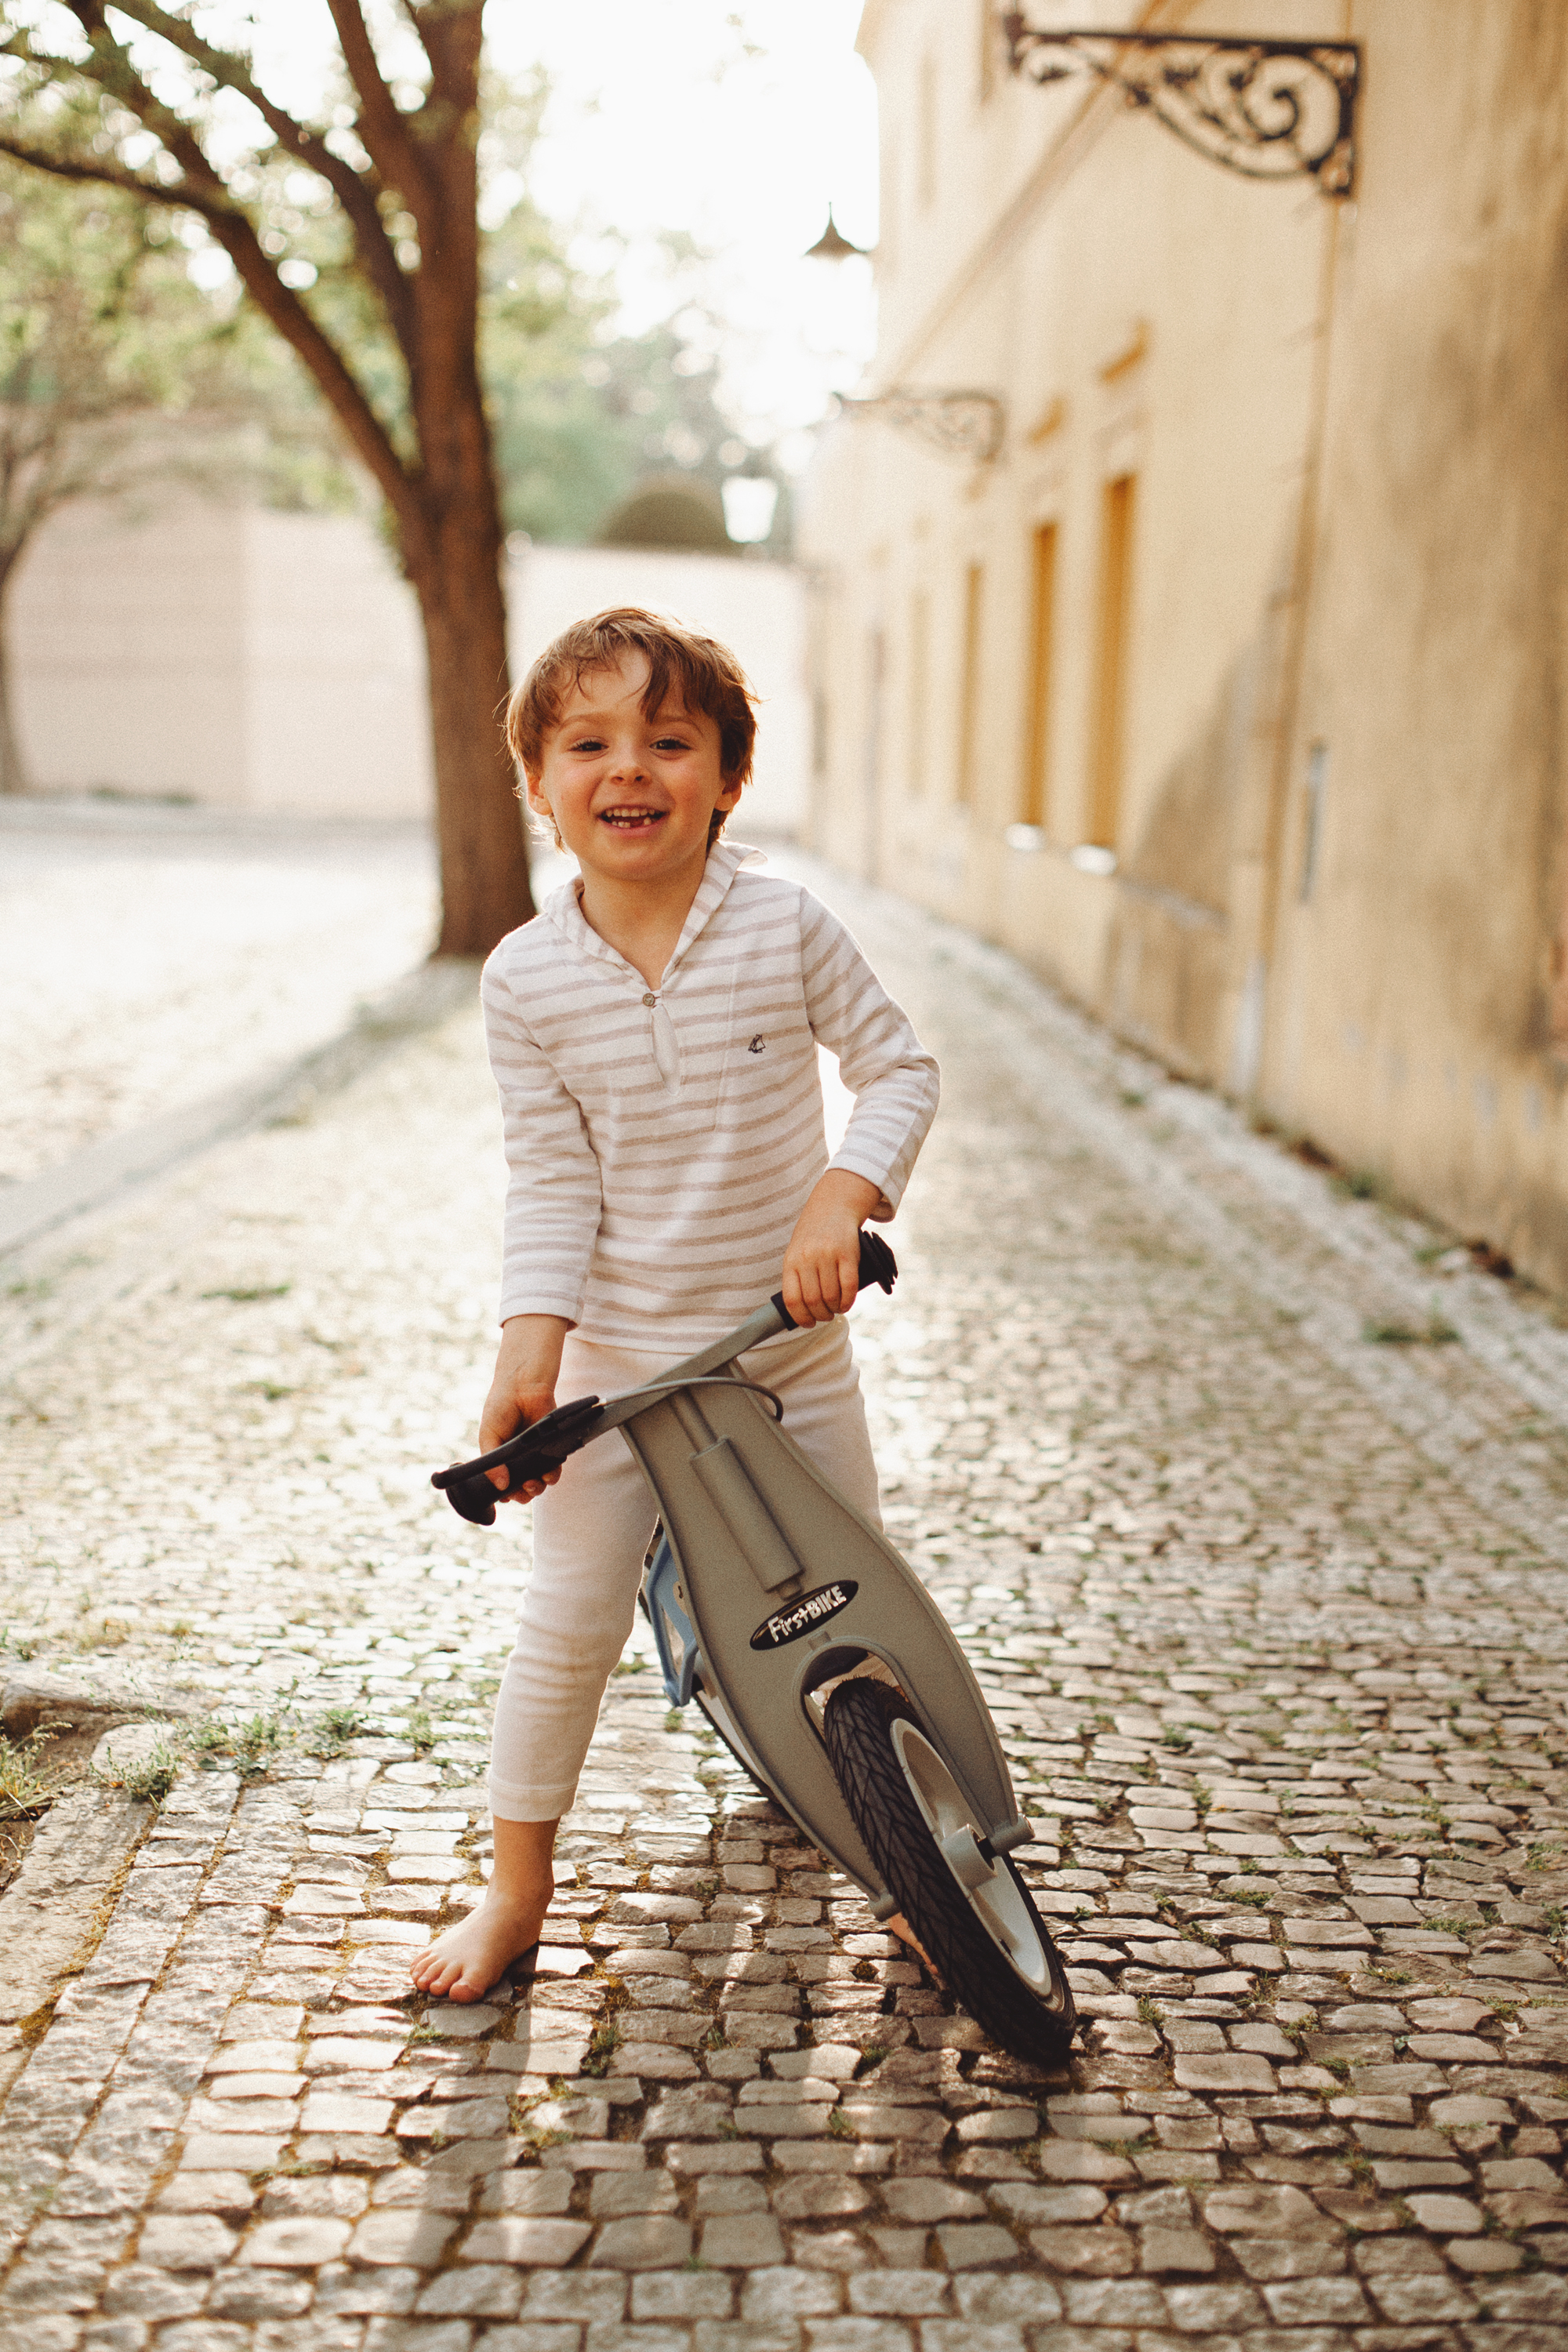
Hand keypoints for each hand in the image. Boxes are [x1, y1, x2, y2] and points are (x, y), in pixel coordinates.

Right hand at [480, 1315, 569, 1497]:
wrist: (523, 1385)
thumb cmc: (500, 1407)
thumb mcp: (488, 1435)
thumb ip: (492, 1462)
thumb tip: (501, 1487)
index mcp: (501, 1457)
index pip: (503, 1483)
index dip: (505, 1494)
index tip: (506, 1498)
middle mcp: (519, 1458)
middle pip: (522, 1486)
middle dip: (523, 1495)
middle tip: (522, 1491)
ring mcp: (536, 1453)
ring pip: (539, 1480)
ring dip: (537, 1488)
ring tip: (533, 1484)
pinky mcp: (552, 1445)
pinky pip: (554, 1467)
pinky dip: (552, 1474)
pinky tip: (548, 1474)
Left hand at [781, 1170, 883, 1325]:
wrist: (833, 1207)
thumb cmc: (814, 1236)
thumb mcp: (797, 1253)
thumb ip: (797, 1277)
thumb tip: (801, 1311)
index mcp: (791, 1261)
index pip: (792, 1300)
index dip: (801, 1318)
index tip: (808, 1323)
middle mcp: (807, 1258)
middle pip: (813, 1301)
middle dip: (821, 1316)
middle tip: (826, 1316)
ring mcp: (828, 1255)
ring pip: (831, 1296)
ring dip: (835, 1309)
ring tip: (837, 1309)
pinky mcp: (848, 1254)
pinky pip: (849, 1286)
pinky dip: (848, 1301)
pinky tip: (847, 1303)